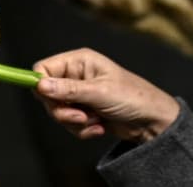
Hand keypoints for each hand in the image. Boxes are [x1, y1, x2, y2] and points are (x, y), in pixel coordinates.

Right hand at [33, 48, 179, 142]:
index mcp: (79, 61)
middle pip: (47, 94)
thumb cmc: (132, 97)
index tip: (50, 100)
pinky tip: (100, 127)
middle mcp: (76, 76)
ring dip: (75, 122)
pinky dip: (82, 130)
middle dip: (62, 110)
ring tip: (95, 121)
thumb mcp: (99, 92)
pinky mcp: (84, 112)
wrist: (152, 121)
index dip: (42, 85)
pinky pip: (69, 124)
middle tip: (80, 116)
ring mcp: (79, 95)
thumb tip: (40, 85)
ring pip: (57, 112)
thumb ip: (68, 89)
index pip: (44, 68)